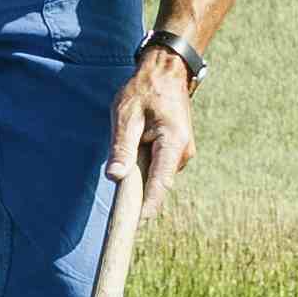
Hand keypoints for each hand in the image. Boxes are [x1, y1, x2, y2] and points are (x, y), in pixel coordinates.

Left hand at [123, 46, 202, 224]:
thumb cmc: (145, 90)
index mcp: (173, 143)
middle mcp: (182, 153)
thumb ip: (122, 146)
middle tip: (116, 188)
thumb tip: (115, 176)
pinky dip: (143, 164)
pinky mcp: (175, 153)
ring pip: (155, 176)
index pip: (161, 184)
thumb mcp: (127, 115)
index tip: (137, 224)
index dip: (148, 206)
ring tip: (128, 143)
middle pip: (156, 183)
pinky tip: (136, 144)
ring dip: (139, 171)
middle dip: (137, 188)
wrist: (167, 72)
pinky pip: (156, 168)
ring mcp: (181, 154)